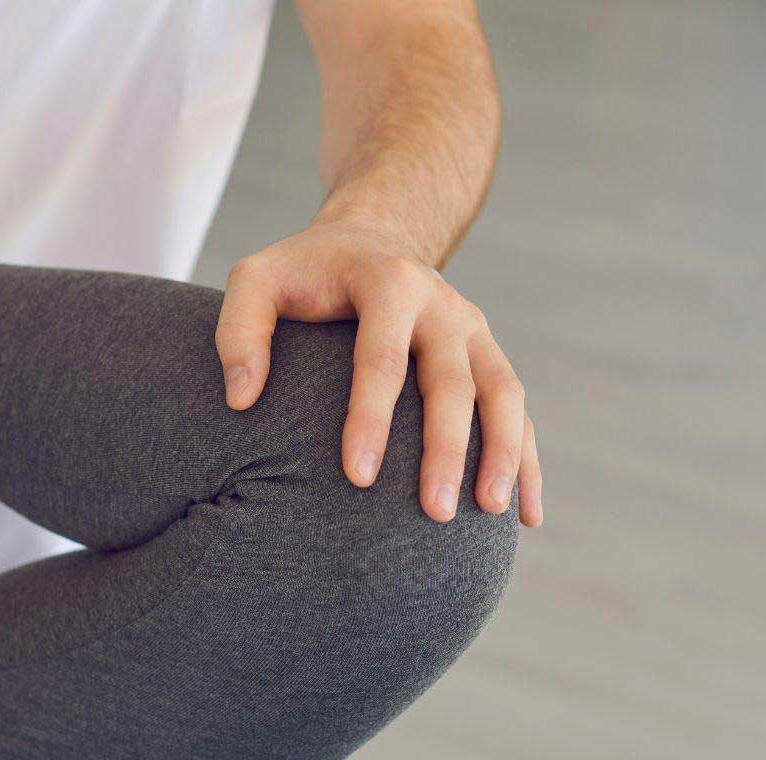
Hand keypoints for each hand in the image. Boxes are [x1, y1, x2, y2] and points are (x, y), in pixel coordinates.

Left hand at [215, 221, 541, 527]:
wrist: (375, 239)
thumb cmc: (307, 272)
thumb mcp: (258, 278)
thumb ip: (239, 329)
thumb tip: (240, 399)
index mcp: (390, 282)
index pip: (383, 356)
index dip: (371, 417)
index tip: (359, 478)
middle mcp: (444, 306)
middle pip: (453, 382)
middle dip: (446, 450)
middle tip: (434, 512)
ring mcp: (475, 332)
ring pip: (504, 394)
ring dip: (504, 454)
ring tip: (491, 511)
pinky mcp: (491, 358)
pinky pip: (520, 412)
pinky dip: (526, 461)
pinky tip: (526, 515)